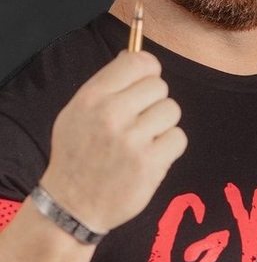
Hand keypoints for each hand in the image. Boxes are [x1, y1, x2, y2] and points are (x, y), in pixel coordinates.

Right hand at [39, 50, 186, 233]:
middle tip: (139, 122)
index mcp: (91, 97)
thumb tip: (136, 56)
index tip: (145, 83)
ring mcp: (132, 140)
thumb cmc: (79, 155)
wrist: (72, 205)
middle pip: (160, 86)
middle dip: (154, 102)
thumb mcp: (78, 113)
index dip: (148, 71)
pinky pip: (179, 138)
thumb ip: (108, 86)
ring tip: (142, 141)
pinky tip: (149, 157)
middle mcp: (111, 114)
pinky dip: (169, 147)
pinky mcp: (150, 163)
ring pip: (172, 111)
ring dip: (163, 126)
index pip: (137, 61)